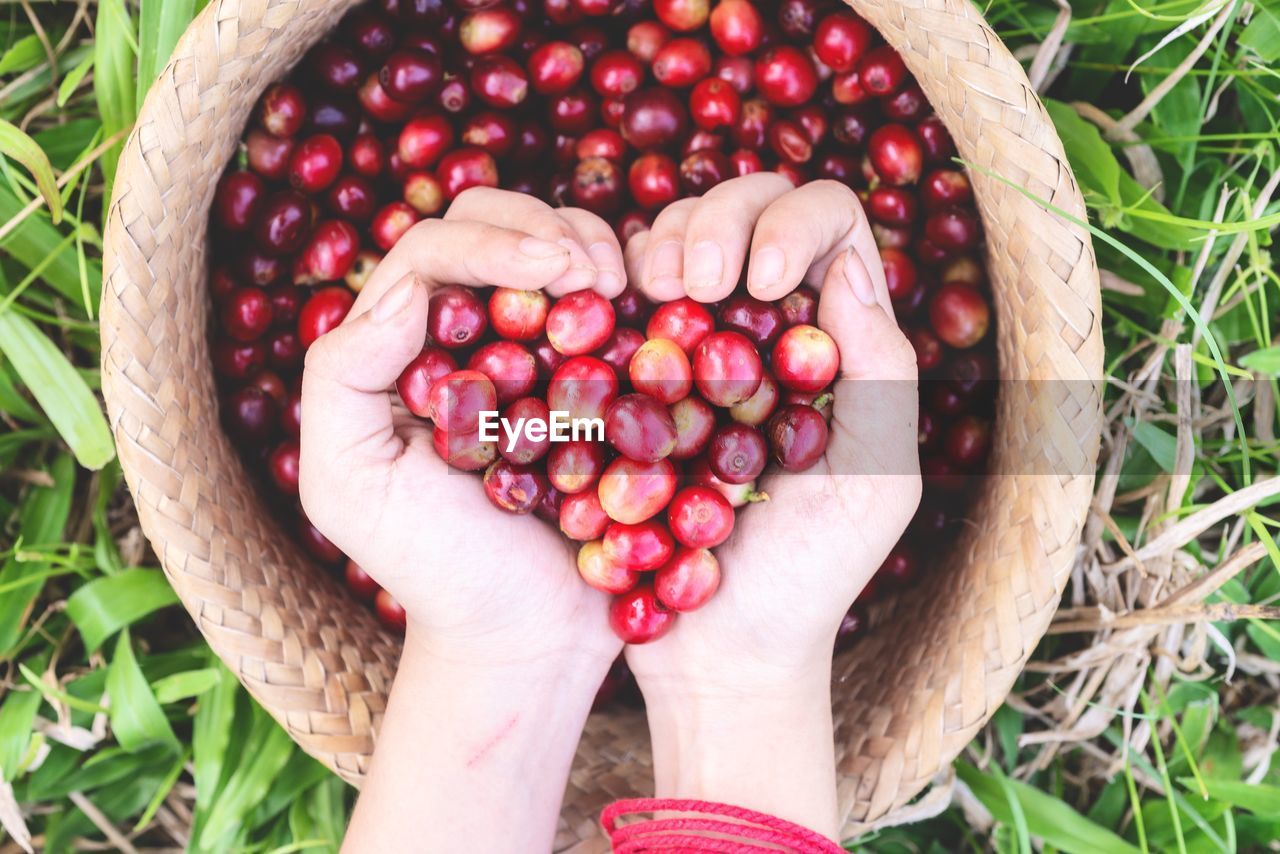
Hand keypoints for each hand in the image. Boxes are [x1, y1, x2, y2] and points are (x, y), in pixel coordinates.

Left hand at [299, 190, 626, 850]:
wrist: (529, 635)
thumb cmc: (435, 569)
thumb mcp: (350, 483)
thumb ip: (344, 377)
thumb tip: (406, 284)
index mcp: (402, 347)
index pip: (434, 253)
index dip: (492, 243)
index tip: (557, 273)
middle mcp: (466, 332)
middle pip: (491, 224)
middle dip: (543, 230)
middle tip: (593, 274)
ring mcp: (537, 349)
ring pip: (555, 248)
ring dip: (592, 246)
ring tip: (620, 285)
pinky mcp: (598, 376)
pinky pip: (612, 303)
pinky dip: (633, 286)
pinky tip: (648, 303)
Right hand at [623, 175, 921, 836]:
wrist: (716, 655)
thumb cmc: (807, 579)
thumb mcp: (874, 484)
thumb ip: (882, 375)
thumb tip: (849, 262)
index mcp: (838, 342)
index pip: (830, 224)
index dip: (791, 221)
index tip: (758, 284)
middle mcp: (768, 329)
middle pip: (750, 208)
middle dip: (716, 220)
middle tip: (690, 282)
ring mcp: (692, 350)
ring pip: (678, 238)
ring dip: (660, 245)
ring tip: (647, 297)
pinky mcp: (629, 380)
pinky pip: (617, 300)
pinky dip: (607, 285)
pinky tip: (602, 311)